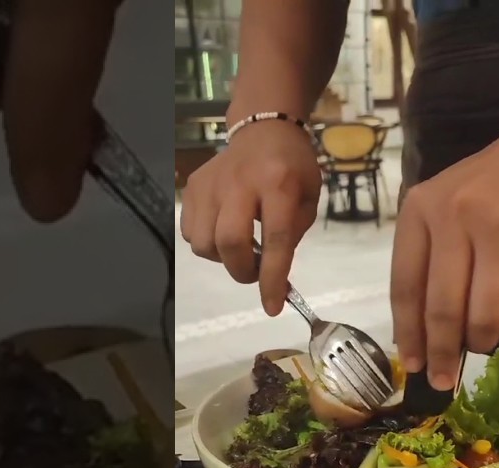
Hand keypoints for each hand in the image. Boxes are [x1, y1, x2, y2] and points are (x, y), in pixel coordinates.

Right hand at [180, 120, 322, 314]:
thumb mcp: (308, 199)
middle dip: (242, 271)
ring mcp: (211, 183)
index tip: (273, 307)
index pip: (276, 239)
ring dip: (223, 258)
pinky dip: (206, 243)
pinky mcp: (192, 186)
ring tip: (239, 247)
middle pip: (229, 242)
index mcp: (279, 184)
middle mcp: (241, 183)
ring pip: (204, 243)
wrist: (264, 129)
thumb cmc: (293, 168)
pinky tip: (222, 230)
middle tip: (256, 271)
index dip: (273, 279)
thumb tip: (274, 279)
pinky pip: (190, 232)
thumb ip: (292, 236)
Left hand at [392, 95, 498, 390]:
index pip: (405, 285)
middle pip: (443, 308)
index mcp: (422, 208)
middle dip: (443, 353)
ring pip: (483, 314)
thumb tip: (424, 329)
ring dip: (482, 341)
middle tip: (444, 381)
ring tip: (483, 343)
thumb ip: (432, 255)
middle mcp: (456, 216)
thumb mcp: (449, 202)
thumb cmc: (497, 180)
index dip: (408, 333)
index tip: (412, 365)